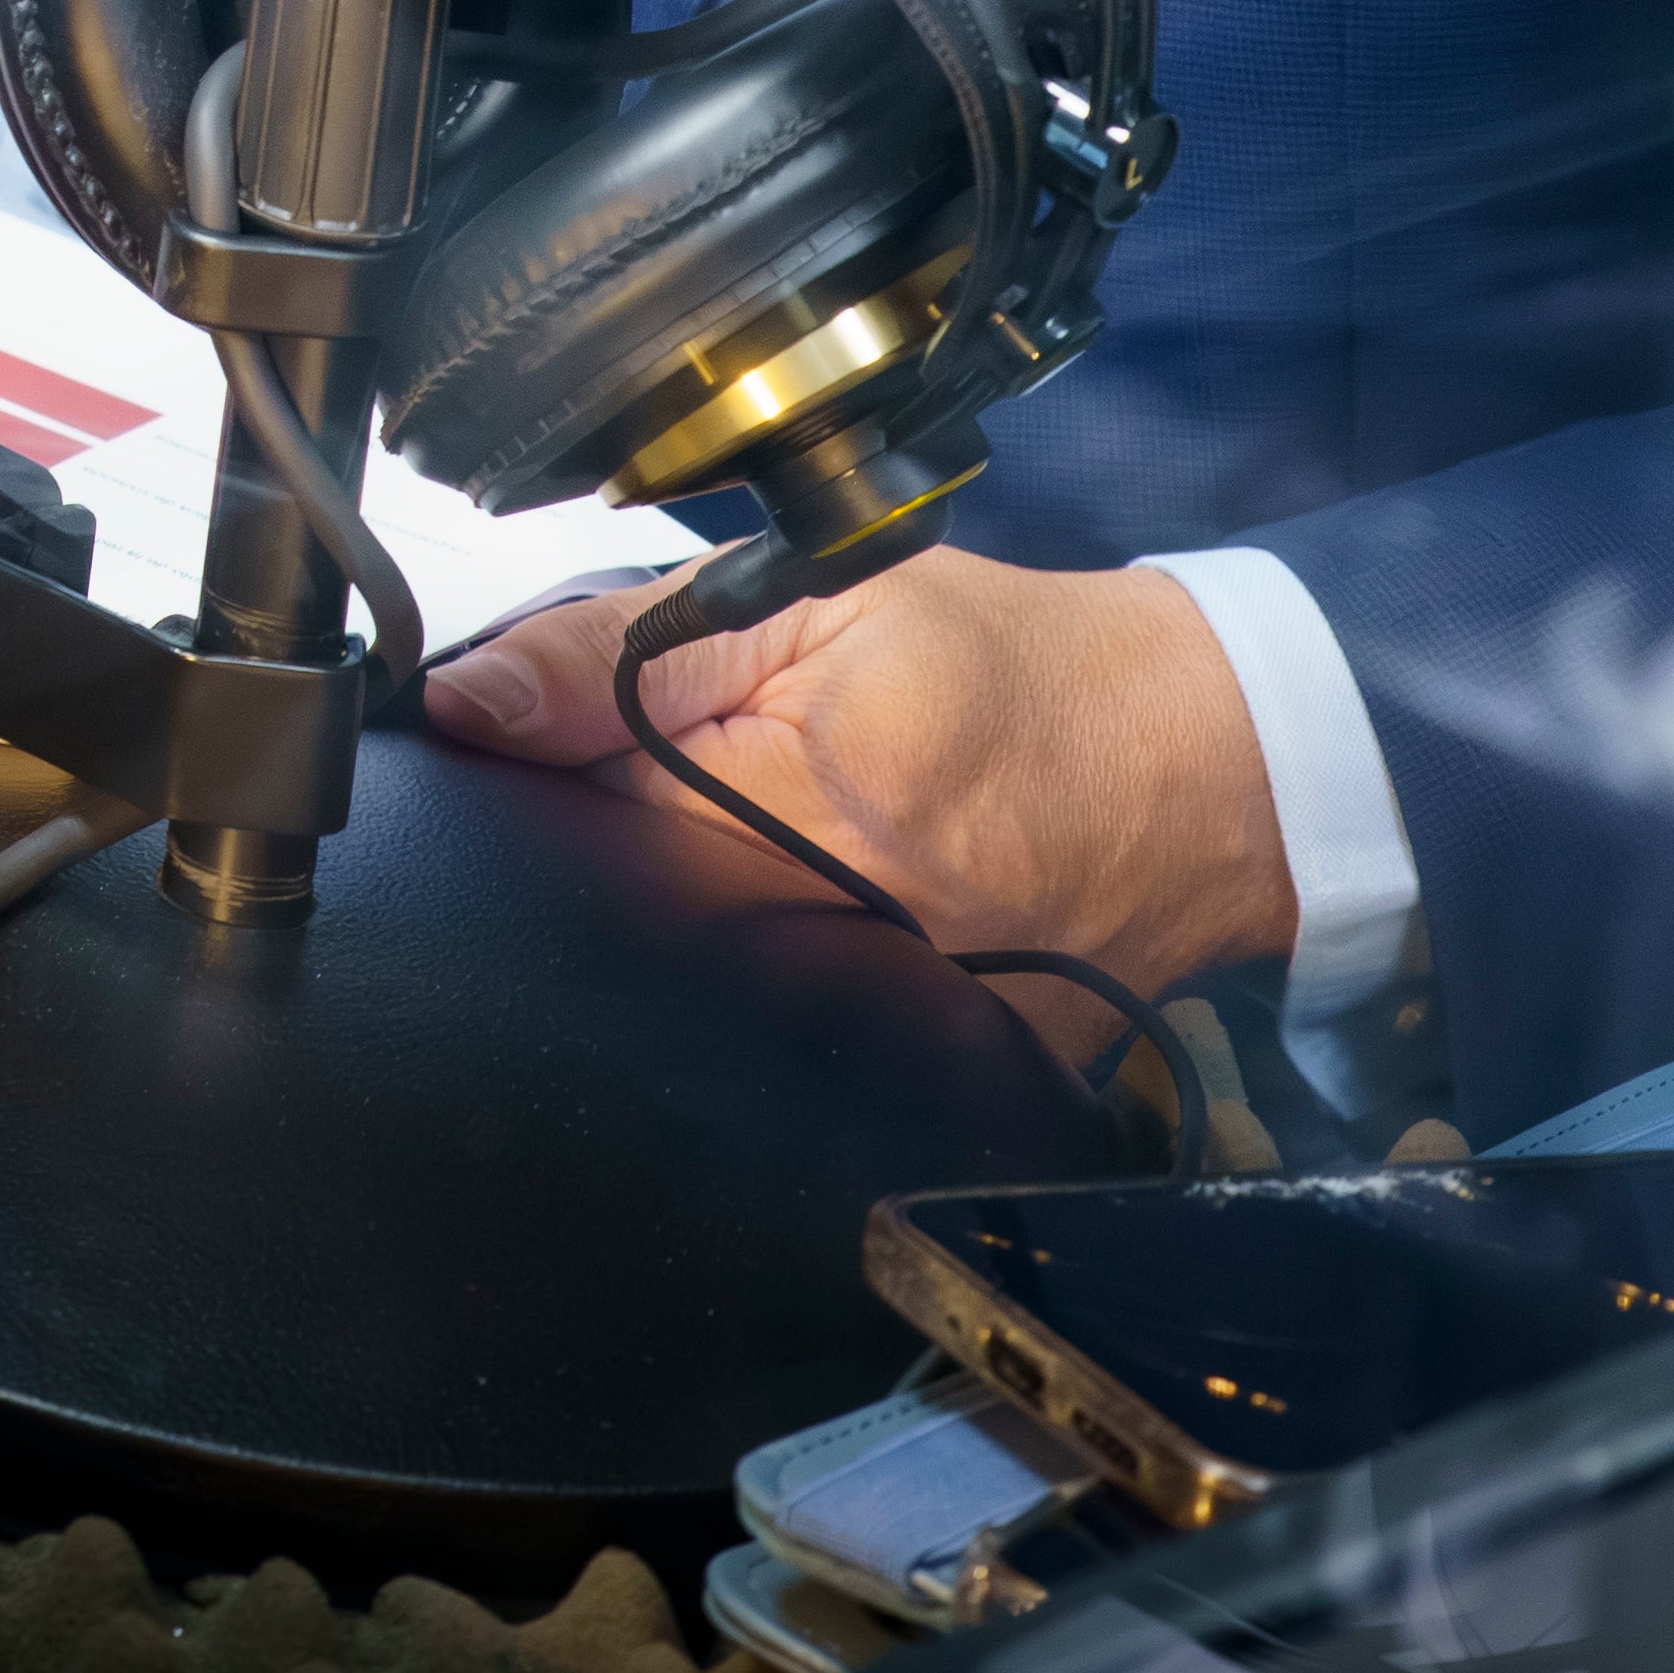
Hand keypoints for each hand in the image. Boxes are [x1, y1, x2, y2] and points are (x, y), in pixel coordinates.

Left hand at [427, 547, 1296, 1063]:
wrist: (1206, 767)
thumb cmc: (1012, 662)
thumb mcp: (820, 593)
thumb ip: (629, 643)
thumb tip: (467, 702)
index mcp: (818, 803)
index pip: (581, 814)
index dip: (535, 778)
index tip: (522, 748)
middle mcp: (855, 937)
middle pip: (627, 923)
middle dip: (594, 861)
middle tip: (652, 791)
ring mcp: (899, 1026)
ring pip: (693, 989)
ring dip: (666, 923)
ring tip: (728, 850)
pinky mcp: (938, 1079)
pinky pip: (787, 1043)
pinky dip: (752, 989)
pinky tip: (775, 930)